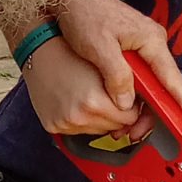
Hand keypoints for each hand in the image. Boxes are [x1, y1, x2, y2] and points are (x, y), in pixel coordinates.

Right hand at [23, 34, 143, 137]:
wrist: (39, 51)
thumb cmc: (71, 51)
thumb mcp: (106, 64)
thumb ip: (127, 87)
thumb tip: (142, 103)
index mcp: (94, 102)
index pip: (130, 118)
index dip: (132, 105)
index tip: (129, 97)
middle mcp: (78, 117)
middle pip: (115, 127)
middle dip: (117, 112)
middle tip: (107, 92)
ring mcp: (65, 125)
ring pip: (99, 130)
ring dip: (100, 117)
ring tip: (90, 93)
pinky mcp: (54, 127)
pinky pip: (80, 130)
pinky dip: (82, 119)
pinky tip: (76, 100)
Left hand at [51, 0, 181, 128]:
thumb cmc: (83, 14)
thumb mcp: (98, 47)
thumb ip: (116, 75)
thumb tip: (129, 103)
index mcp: (151, 40)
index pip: (172, 78)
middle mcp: (152, 43)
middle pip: (162, 84)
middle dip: (156, 112)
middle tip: (138, 134)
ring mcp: (142, 45)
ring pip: (150, 83)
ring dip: (141, 106)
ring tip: (127, 127)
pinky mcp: (130, 48)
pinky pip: (139, 76)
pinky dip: (133, 94)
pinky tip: (123, 108)